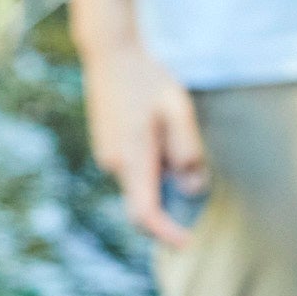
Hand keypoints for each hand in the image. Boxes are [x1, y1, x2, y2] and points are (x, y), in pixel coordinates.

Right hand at [79, 37, 204, 249]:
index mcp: (131, 158)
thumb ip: (186, 151)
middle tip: (187, 152)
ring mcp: (105, 154)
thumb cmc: (146, 79)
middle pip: (145, 199)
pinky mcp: (106, 145)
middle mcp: (113, 162)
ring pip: (140, 182)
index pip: (144, 213)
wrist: (110, 53)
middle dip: (171, 193)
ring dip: (161, 172)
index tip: (187, 242)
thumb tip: (191, 187)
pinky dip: (151, 162)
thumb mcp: (177, 110)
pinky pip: (132, 168)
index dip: (165, 234)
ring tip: (168, 126)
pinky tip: (155, 126)